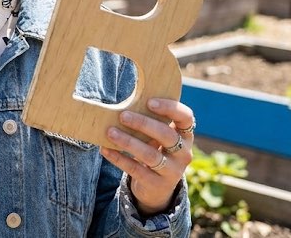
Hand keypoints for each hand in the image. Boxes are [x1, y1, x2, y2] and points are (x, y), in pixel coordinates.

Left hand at [100, 98, 194, 215]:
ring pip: (151, 155)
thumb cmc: (154, 151)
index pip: (186, 117)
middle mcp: (183, 153)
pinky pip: (136, 170)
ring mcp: (173, 171)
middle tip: (122, 116)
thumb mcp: (157, 137)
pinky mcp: (157, 185)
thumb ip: (150, 121)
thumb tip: (125, 103)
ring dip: (129, 142)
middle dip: (144, 124)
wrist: (156, 188)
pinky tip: (105, 149)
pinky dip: (119, 158)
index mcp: (185, 135)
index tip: (149, 102)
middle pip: (167, 135)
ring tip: (110, 132)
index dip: (170, 108)